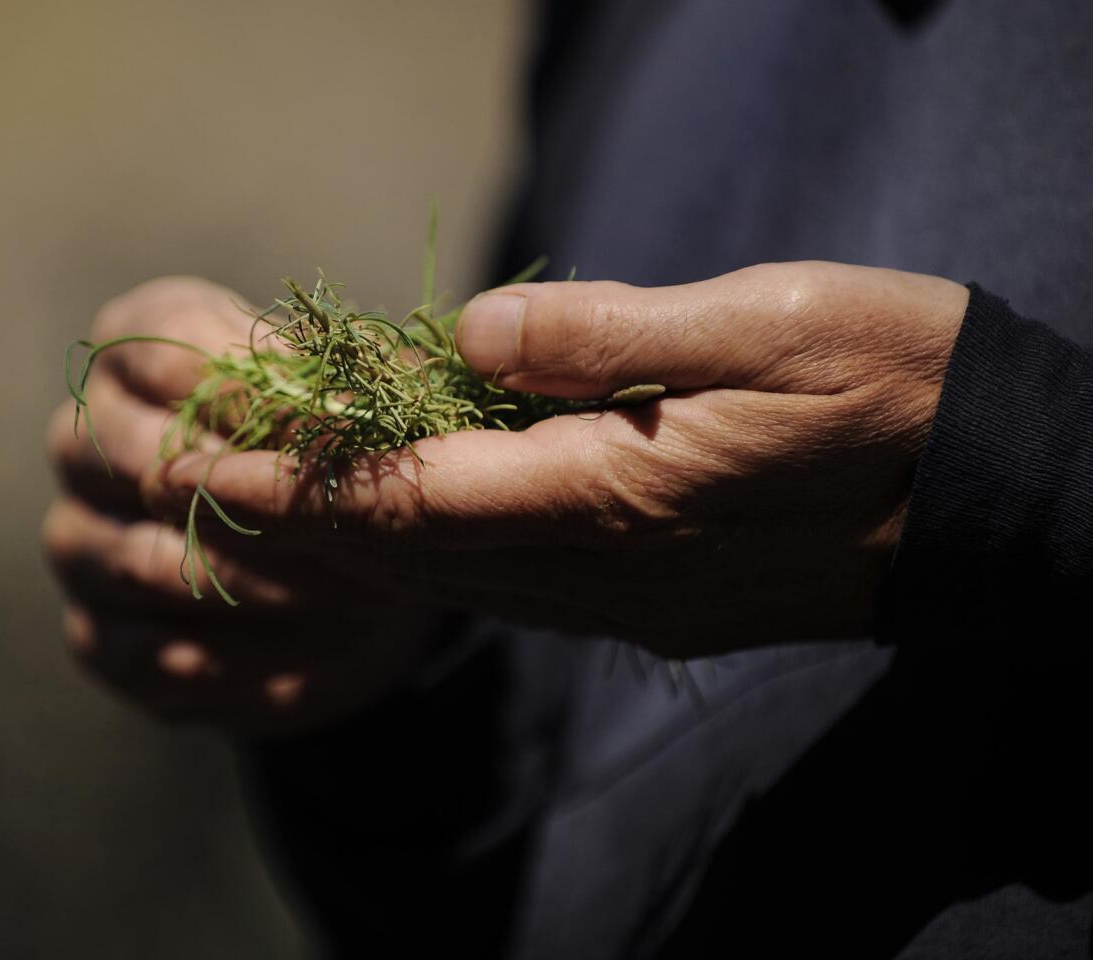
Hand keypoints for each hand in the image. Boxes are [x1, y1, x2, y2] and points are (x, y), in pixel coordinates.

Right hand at [43, 277, 435, 736]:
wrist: (320, 570)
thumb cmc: (336, 455)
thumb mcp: (351, 403)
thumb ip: (352, 388)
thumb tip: (376, 402)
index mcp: (137, 348)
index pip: (177, 353)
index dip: (270, 396)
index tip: (353, 428)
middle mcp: (83, 436)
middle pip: (149, 462)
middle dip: (265, 503)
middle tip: (361, 531)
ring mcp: (76, 538)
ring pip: (150, 564)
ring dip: (262, 585)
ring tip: (356, 596)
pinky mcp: (97, 635)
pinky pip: (150, 654)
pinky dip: (237, 659)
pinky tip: (306, 658)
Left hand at [140, 262, 968, 657]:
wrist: (998, 495)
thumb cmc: (899, 385)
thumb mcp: (770, 320)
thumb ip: (611, 335)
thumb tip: (471, 336)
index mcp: (620, 498)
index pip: (419, 502)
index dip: (309, 485)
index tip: (217, 464)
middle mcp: (607, 572)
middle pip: (419, 557)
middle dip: (305, 525)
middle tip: (208, 485)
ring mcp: (632, 604)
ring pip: (459, 584)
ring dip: (361, 549)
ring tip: (278, 509)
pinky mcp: (658, 606)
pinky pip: (514, 589)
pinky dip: (436, 557)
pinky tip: (406, 529)